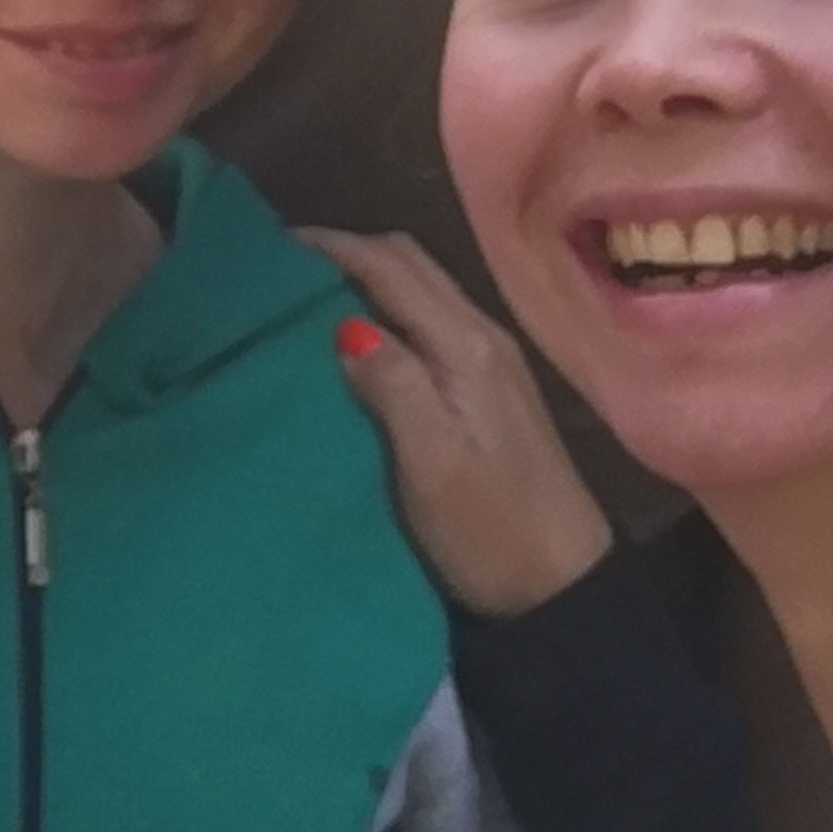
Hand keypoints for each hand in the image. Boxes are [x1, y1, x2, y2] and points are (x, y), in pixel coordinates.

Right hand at [312, 233, 616, 616]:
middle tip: (279, 267)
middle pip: (410, 262)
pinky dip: (386, 307)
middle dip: (346, 251)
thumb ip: (394, 386)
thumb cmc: (490, 531)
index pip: (392, 267)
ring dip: (366, 276)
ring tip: (305, 295)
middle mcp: (482, 335)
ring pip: (421, 287)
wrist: (563, 585)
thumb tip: (345, 323)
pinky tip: (354, 337)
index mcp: (466, 347)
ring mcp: (491, 359)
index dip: (332, 247)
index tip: (269, 246)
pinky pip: (429, 317)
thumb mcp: (434, 465)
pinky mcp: (489, 386)